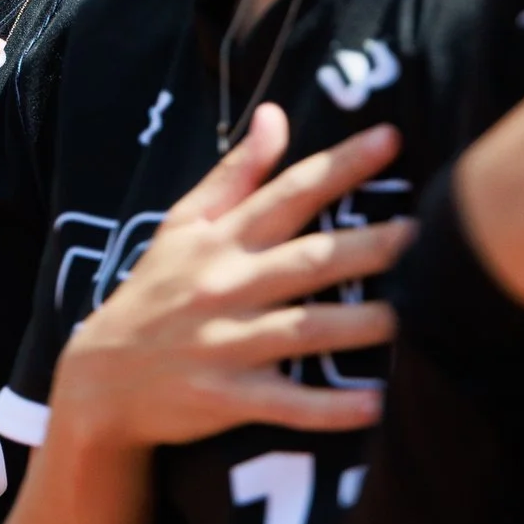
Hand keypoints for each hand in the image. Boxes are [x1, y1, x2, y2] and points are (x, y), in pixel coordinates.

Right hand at [51, 106, 407, 449]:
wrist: (101, 378)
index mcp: (220, 241)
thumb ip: (234, 173)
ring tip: (412, 318)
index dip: (340, 165)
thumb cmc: (153, 293)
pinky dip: (328, 408)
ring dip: (360, 325)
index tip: (391, 138)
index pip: (287, 193)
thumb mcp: (182, 226)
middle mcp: (225, 286)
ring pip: (303, 329)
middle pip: (308, 260)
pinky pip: (285, 404)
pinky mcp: (226, 397)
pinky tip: (375, 405)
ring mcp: (225, 344)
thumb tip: (275, 114)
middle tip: (423, 234)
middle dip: (368, 246)